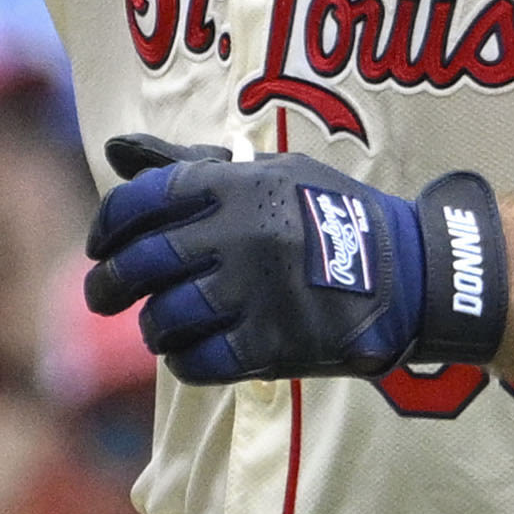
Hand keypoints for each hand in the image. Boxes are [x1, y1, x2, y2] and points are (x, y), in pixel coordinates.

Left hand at [82, 136, 507, 384]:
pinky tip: (191, 352)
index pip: (139, 202)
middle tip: (103, 297)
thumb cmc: (331, 214)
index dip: (107, 227)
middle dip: (107, 286)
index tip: (100, 246)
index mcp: (234, 186)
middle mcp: (238, 236)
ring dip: (153, 327)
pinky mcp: (273, 345)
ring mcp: (255, 293)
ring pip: (163, 319)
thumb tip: (114, 151)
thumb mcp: (269, 171)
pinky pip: (197, 362)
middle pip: (139, 265)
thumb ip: (188, 163)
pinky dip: (184, 361)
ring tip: (160, 325)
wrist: (413, 274)